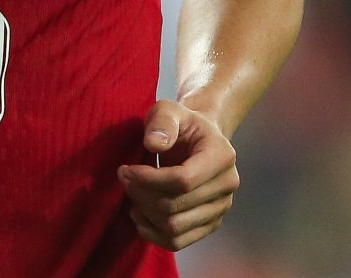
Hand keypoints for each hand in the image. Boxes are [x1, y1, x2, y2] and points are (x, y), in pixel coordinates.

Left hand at [119, 100, 239, 251]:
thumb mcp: (168, 110)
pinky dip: (152, 233)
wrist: (197, 138)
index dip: (149, 180)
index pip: (183, 180)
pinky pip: (178, 242)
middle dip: (141, 194)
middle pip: (176, 206)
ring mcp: (221, 208)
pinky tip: (138, 215)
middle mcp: (227, 185)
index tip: (126, 169)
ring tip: (130, 194)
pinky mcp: (209, 223)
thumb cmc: (181, 123)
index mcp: (222, 155)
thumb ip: (162, 122)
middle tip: (123, 177)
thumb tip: (154, 144)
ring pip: (174, 227)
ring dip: (144, 214)